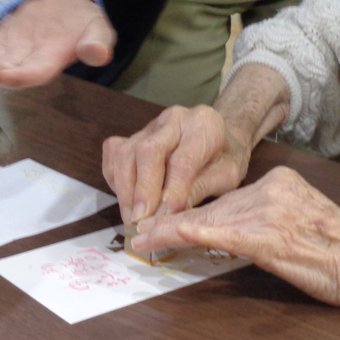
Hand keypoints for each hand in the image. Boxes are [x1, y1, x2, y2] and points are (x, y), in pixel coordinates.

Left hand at [0, 0, 114, 87]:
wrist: (65, 3)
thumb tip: (98, 54)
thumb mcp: (98, 27)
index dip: (21, 76)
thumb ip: (98, 42)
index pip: (38, 72)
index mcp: (55, 59)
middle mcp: (30, 62)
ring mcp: (11, 54)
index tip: (6, 76)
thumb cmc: (84, 20)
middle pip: (9, 72)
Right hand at [102, 104, 251, 223]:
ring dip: (126, 189)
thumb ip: (200, 190)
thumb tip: (168, 215)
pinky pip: (114, 155)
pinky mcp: (132, 135)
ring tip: (133, 218)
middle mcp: (174, 119)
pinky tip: (127, 201)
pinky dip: (115, 180)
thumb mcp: (226, 177)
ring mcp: (150, 126)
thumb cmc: (225, 161)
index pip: (183, 159)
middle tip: (142, 220)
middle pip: (148, 150)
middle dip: (143, 189)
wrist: (219, 141)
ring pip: (126, 152)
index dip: (173, 189)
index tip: (166, 216)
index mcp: (204, 124)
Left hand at [133, 166, 339, 318]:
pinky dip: (192, 235)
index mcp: (281, 181)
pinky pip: (222, 234)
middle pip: (214, 207)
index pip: (228, 198)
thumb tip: (233, 229)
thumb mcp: (304, 217)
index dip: (195, 212)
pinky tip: (169, 236)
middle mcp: (272, 189)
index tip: (168, 222)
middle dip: (174, 222)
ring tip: (144, 241)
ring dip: (172, 232)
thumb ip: (270, 216)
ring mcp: (270, 211)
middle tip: (141, 233)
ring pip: (211, 220)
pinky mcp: (269, 237)